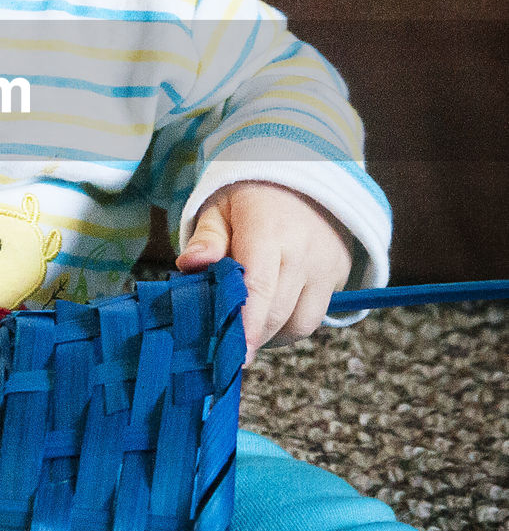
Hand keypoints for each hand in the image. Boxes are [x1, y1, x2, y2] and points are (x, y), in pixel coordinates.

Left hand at [175, 181, 351, 363]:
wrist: (305, 175)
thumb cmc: (252, 196)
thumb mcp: (221, 207)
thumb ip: (207, 238)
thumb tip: (188, 264)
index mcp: (268, 230)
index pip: (259, 287)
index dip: (246, 326)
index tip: (234, 355)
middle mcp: (304, 250)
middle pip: (276, 313)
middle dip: (250, 335)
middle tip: (225, 339)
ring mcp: (327, 264)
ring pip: (301, 323)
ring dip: (273, 334)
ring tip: (249, 323)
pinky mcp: (341, 274)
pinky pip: (316, 315)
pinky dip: (291, 323)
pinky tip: (271, 310)